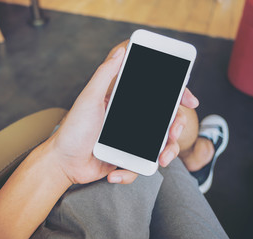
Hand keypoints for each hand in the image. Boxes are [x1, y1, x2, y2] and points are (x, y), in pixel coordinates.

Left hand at [46, 41, 198, 184]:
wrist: (62, 162)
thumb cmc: (73, 129)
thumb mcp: (89, 98)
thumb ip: (105, 74)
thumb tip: (122, 51)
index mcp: (125, 103)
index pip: (156, 95)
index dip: (177, 95)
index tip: (190, 100)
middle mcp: (131, 121)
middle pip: (165, 121)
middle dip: (177, 128)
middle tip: (174, 133)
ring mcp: (130, 141)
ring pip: (160, 145)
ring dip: (166, 153)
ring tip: (161, 159)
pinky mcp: (126, 160)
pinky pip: (139, 167)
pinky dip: (130, 173)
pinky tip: (114, 173)